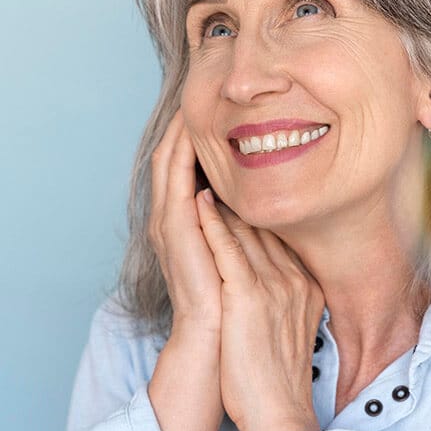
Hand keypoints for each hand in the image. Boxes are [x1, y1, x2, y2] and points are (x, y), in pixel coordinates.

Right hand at [147, 110, 223, 336]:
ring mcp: (167, 224)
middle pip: (169, 156)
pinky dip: (183, 151)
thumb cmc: (233, 302)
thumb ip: (241, 226)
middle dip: (182, 124)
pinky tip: (196, 130)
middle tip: (197, 90)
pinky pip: (174, 178)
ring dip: (180, 130)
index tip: (212, 110)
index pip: (182, 169)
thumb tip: (264, 203)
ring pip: (167, 160)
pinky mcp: (173, 230)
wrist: (215, 339)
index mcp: (182, 225)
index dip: (191, 138)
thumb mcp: (238, 254)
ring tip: (195, 100)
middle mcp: (168, 221)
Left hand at [193, 190, 324, 430]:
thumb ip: (284, 300)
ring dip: (224, 198)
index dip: (258, 210)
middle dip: (241, 197)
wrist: (277, 413)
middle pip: (264, 225)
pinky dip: (212, 221)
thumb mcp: (289, 329)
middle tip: (219, 167)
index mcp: (304, 285)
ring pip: (246, 229)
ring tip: (205, 170)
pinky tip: (199, 200)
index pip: (279, 237)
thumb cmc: (272, 379)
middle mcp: (293, 279)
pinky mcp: (248, 295)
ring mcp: (273, 284)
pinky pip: (228, 247)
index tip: (241, 189)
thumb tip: (269, 285)